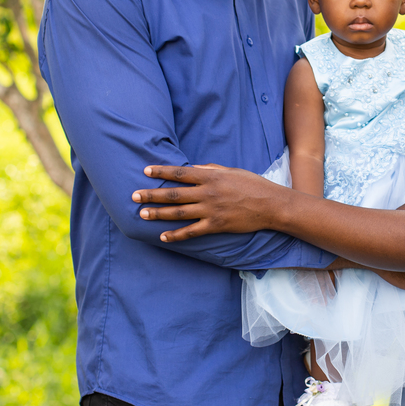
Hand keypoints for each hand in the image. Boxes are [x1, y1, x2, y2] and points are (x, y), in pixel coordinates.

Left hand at [133, 163, 289, 240]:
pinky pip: (191, 232)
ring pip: (178, 213)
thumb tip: (191, 168)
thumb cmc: (251, 184)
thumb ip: (210, 169)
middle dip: (152, 194)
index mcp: (210, 176)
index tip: (145, 171)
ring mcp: (211, 210)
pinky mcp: (216, 226)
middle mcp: (207, 193)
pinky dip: (176, 235)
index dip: (161, 171)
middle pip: (174, 194)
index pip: (180, 173)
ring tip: (142, 214)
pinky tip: (163, 237)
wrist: (270, 205)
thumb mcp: (230, 171)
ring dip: (158, 214)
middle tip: (133, 195)